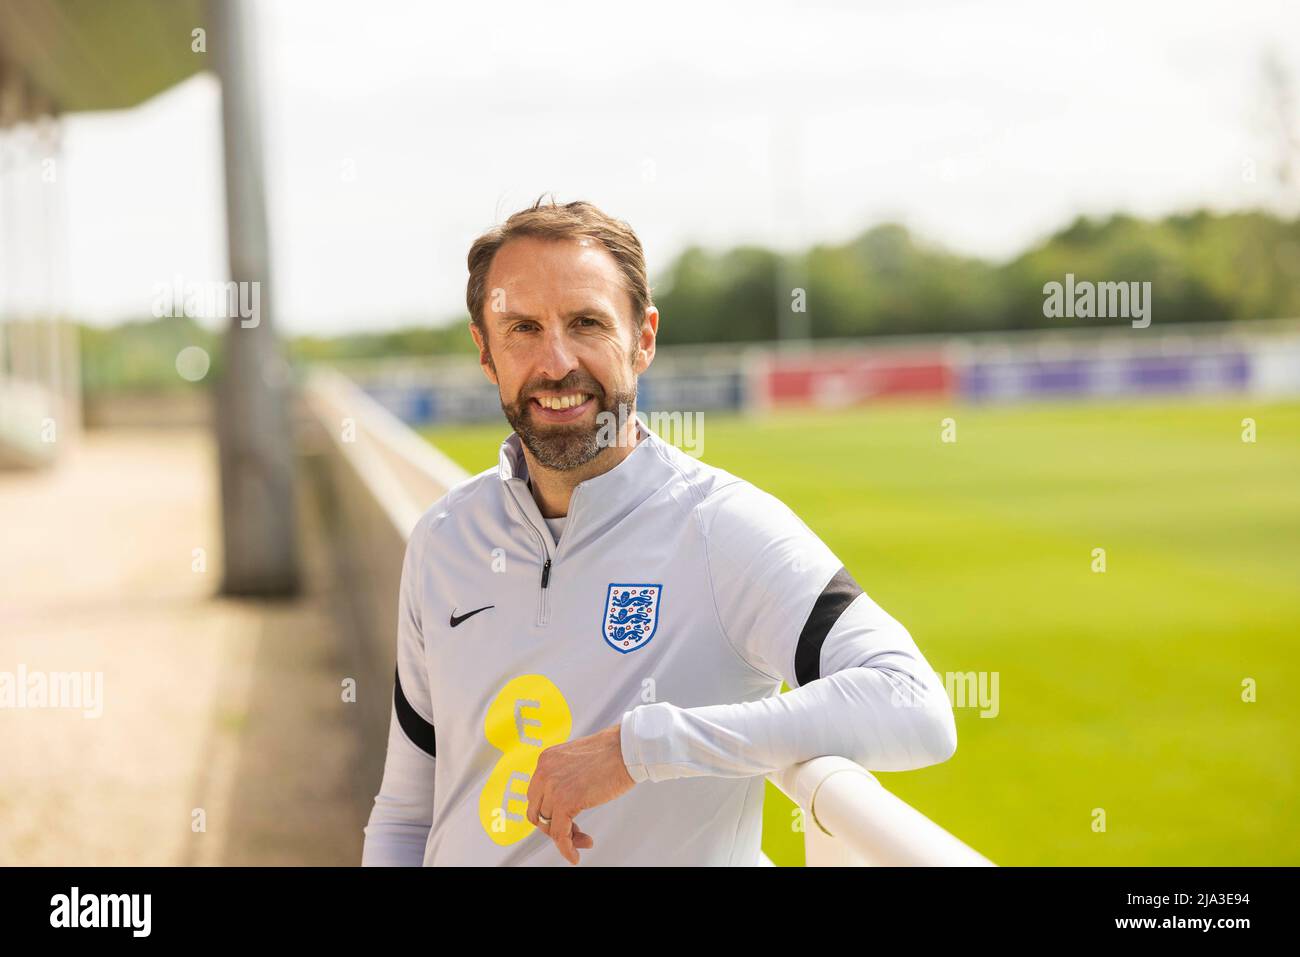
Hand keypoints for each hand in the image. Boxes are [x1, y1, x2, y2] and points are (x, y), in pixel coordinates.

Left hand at [525, 722, 636, 864]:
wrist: (627, 750)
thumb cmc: (612, 754)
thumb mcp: (576, 762)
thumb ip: (564, 777)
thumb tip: (561, 805)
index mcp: (545, 761)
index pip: (536, 796)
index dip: (549, 813)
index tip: (567, 821)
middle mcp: (543, 772)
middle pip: (538, 812)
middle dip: (554, 826)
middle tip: (574, 832)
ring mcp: (552, 787)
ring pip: (549, 825)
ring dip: (567, 837)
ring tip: (585, 840)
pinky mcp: (565, 801)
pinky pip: (559, 834)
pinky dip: (566, 849)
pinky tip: (575, 856)